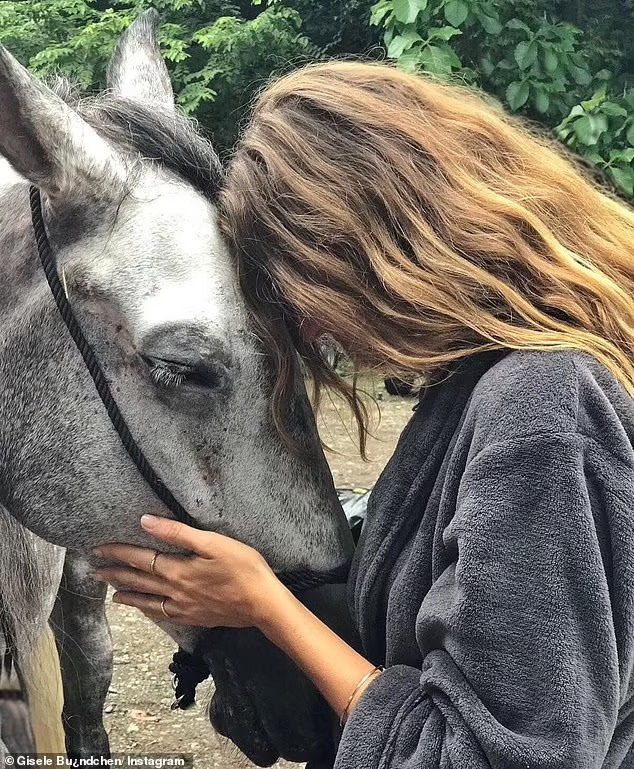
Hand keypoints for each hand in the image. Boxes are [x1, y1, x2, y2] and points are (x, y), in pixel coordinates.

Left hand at [93, 514, 284, 627]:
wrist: (262, 603)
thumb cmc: (243, 567)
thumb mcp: (213, 543)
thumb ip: (178, 533)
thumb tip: (146, 522)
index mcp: (178, 570)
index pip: (140, 559)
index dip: (118, 553)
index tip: (99, 549)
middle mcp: (175, 591)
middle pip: (139, 581)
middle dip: (116, 575)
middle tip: (96, 572)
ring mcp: (184, 607)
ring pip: (148, 601)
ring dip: (128, 595)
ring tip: (113, 594)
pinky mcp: (195, 617)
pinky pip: (163, 615)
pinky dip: (149, 611)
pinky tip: (146, 610)